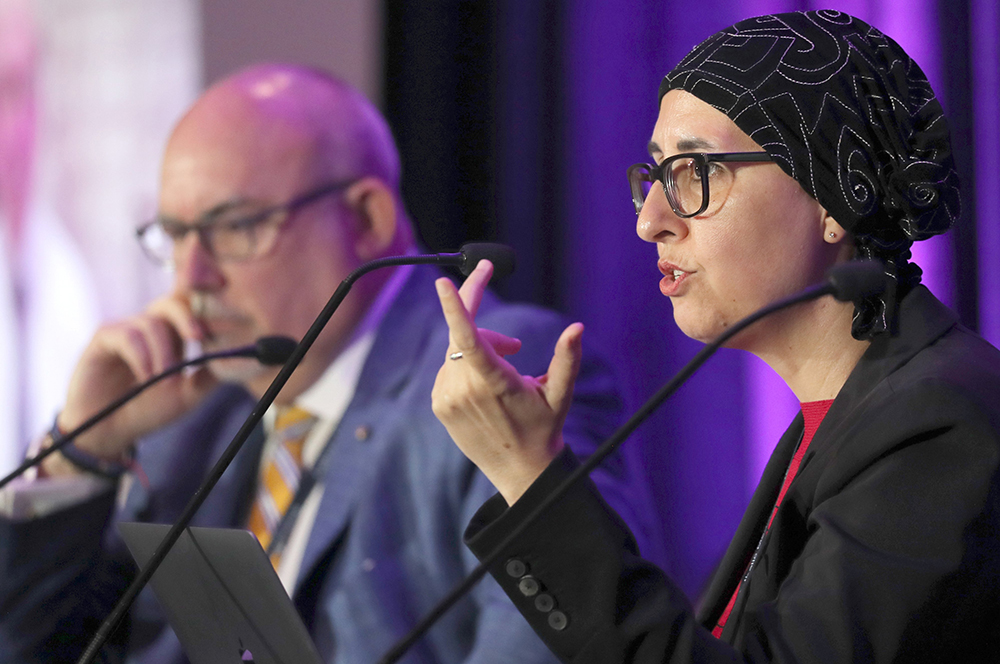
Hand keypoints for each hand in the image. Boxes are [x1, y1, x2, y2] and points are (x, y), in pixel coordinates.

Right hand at [44, 292, 217, 476]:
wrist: (110, 431)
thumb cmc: (148, 409)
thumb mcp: (190, 393)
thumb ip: (212, 373)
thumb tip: (242, 356)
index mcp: (174, 335)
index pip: (192, 307)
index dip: (208, 305)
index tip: (227, 314)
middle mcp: (151, 326)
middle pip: (173, 301)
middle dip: (189, 316)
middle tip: (199, 337)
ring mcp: (127, 329)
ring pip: (152, 322)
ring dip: (164, 352)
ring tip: (164, 379)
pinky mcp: (104, 337)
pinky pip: (127, 335)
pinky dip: (142, 356)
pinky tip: (145, 377)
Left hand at [432, 260, 583, 504]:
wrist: (519, 470)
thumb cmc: (544, 428)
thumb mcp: (560, 394)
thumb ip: (567, 359)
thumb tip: (578, 328)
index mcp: (495, 382)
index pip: (469, 337)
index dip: (455, 307)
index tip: (442, 282)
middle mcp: (466, 390)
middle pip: (464, 334)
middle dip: (491, 331)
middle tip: (517, 347)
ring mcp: (448, 398)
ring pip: (456, 350)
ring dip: (480, 350)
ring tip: (506, 373)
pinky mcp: (439, 405)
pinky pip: (448, 368)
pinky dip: (466, 366)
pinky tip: (485, 388)